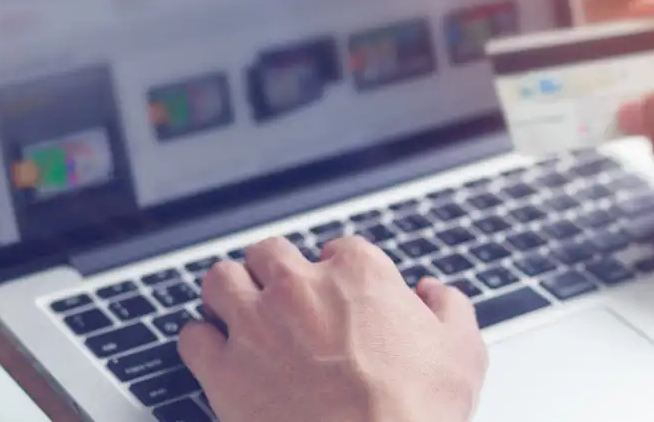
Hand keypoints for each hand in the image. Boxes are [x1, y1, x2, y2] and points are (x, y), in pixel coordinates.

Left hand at [178, 237, 487, 421]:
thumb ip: (449, 308)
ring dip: (230, 293)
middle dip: (276, 273)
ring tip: (241, 313)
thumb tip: (433, 293)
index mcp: (357, 274)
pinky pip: (192, 336)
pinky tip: (218, 355)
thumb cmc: (418, 412)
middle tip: (286, 300)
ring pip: (220, 280)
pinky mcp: (223, 369)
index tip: (341, 298)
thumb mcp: (462, 351)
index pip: (338, 249)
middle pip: (270, 253)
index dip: (339, 273)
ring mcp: (255, 325)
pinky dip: (202, 342)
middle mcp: (299, 287)